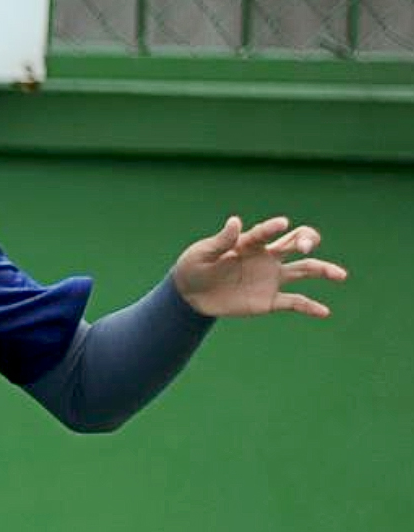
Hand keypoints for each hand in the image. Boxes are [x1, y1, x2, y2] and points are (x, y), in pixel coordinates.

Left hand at [172, 216, 347, 318]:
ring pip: (303, 270)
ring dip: (323, 270)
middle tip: (306, 245)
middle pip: (294, 243)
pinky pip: (294, 302)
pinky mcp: (269, 300)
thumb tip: (235, 220)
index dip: (273, 227)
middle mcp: (265, 257)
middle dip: (305, 240)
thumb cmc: (194, 266)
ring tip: (341, 275)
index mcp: (248, 243)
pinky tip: (324, 311)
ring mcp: (270, 278)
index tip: (281, 223)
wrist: (190, 295)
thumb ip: (220, 240)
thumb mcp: (202, 253)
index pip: (266, 232)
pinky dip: (310, 306)